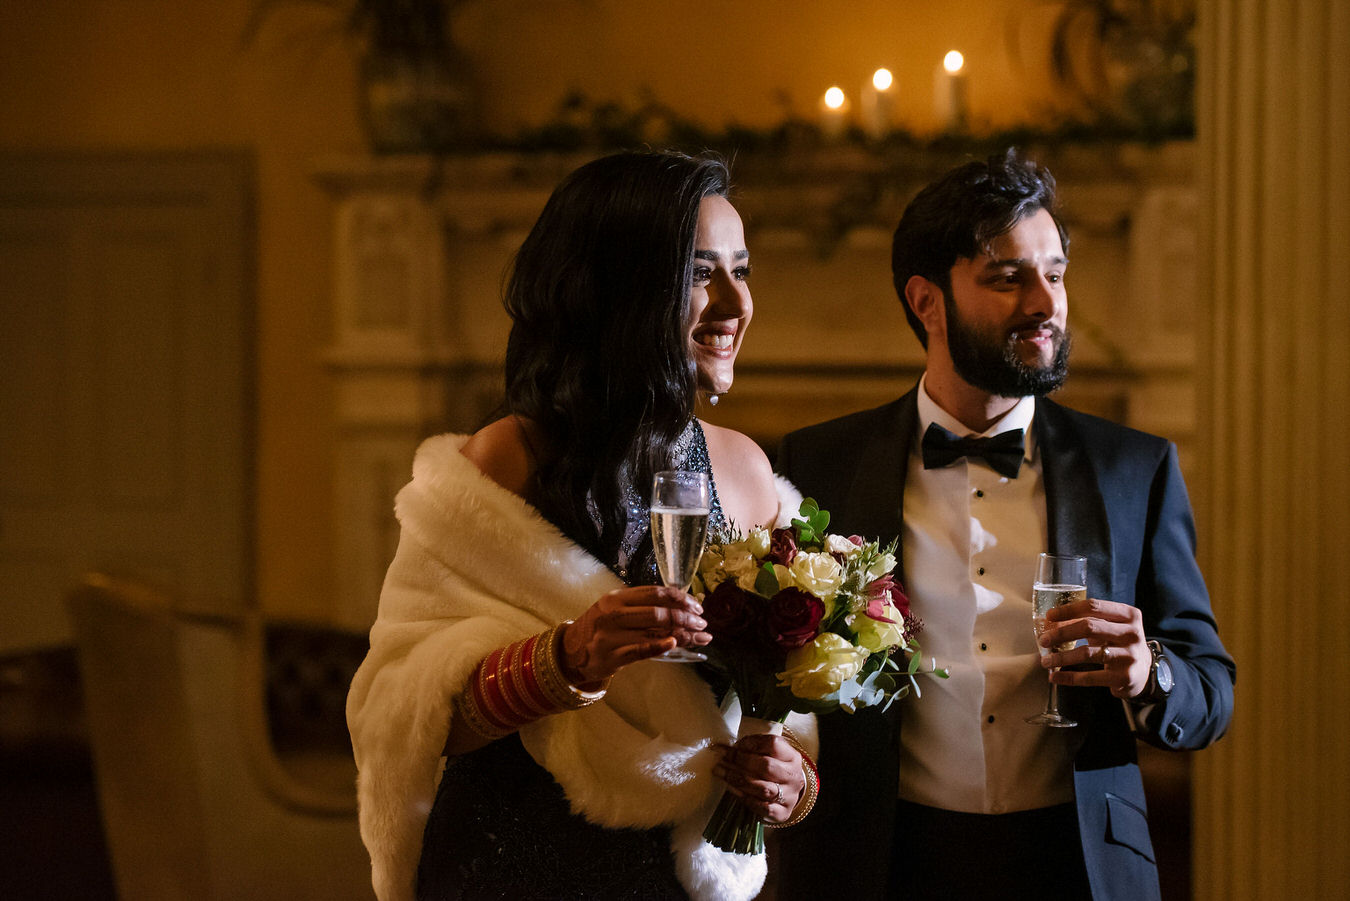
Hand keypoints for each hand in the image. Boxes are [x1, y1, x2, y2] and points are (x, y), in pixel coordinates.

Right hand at [560, 586, 709, 684]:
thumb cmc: (600, 628)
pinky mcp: (612, 656)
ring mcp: (611, 635)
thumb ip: (642, 606)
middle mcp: (613, 613)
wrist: (571, 652)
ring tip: (700, 638)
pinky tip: (674, 644)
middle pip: (658, 612)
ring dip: (683, 634)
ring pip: (654, 631)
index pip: (655, 593)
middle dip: (686, 618)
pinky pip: (640, 650)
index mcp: (617, 598)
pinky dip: (659, 646)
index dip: (680, 598)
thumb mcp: (615, 609)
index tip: (697, 607)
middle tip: (703, 624)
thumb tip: (682, 608)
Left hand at [712, 733, 805, 824]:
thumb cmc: (774, 769)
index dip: (750, 743)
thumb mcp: (770, 754)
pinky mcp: (782, 813)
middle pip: (767, 766)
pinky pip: (762, 808)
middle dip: (741, 761)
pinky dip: (745, 798)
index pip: (773, 744)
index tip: (734, 745)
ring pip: (763, 789)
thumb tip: (723, 748)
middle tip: (723, 758)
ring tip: (720, 772)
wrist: (788, 793)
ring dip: (737, 779)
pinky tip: (732, 789)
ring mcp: (789, 796)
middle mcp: (793, 776)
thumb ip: (752, 749)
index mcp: (792, 757)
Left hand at [1039, 597, 1151, 699]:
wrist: (1145, 671)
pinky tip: (1055, 677)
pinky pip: (1091, 677)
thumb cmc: (1119, 643)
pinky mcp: (1124, 677)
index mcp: (1128, 615)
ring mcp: (1130, 656)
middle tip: (1043, 640)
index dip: (1068, 610)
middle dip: (1061, 634)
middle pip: (1089, 627)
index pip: (1093, 606)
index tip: (1049, 616)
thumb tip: (1049, 622)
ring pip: (1088, 653)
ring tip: (1045, 661)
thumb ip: (1087, 620)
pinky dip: (1069, 677)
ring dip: (1062, 657)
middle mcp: (1132, 633)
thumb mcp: (1110, 627)